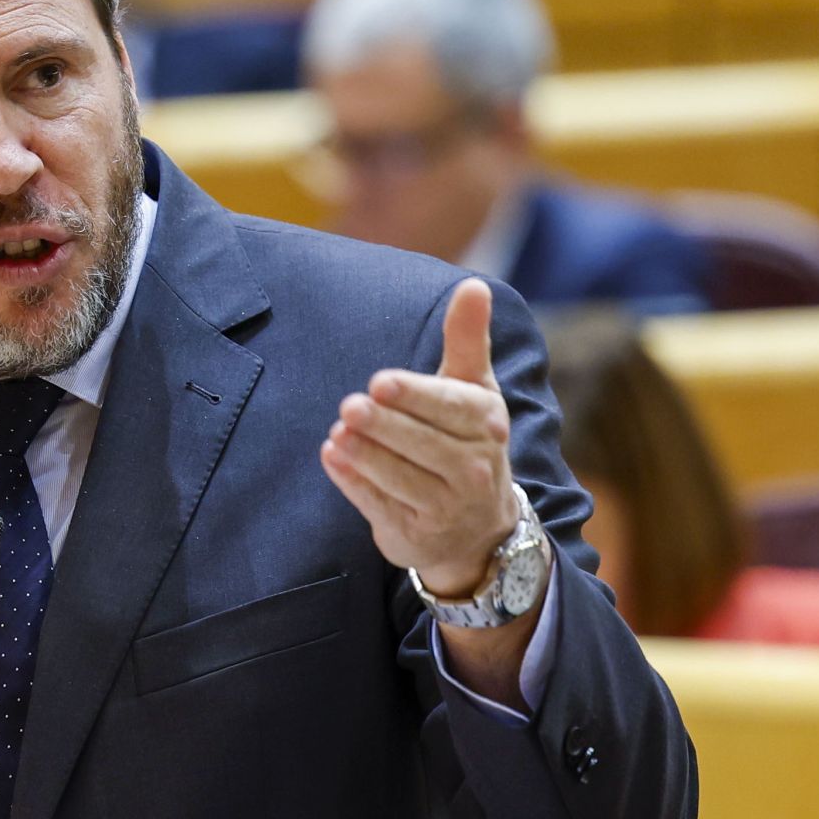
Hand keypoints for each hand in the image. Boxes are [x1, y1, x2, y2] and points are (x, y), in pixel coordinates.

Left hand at [320, 279, 517, 597]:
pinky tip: (331, 457)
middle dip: (385, 427)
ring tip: (337, 432)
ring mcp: (447, 506)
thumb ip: (467, 339)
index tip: (380, 383)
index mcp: (487, 423)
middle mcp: (474, 468)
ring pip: (401, 478)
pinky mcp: (416, 534)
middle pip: (424, 445)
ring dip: (366, 456)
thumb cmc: (468, 438)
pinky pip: (381, 506)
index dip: (415, 397)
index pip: (450, 408)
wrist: (479, 527)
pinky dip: (354, 483)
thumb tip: (473, 284)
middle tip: (350, 407)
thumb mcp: (473, 388)